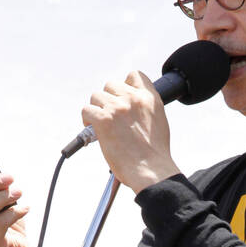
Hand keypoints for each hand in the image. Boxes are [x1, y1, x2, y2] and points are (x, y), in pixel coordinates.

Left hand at [81, 70, 179, 191]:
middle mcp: (133, 98)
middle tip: (110, 116)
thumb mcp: (158, 122)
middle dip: (108, 99)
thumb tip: (131, 109)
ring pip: (96, 96)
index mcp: (149, 98)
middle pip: (110, 85)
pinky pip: (87, 110)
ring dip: (96, 110)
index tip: (122, 99)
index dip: (125, 85)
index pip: (134, 75)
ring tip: (101, 125)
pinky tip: (93, 130)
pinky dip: (87, 120)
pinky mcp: (103, 120)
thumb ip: (145, 109)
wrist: (152, 171)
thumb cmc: (155, 154)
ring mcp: (117, 108)